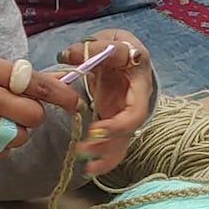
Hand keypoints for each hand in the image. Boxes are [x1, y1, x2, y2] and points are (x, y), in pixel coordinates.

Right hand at [0, 55, 80, 164]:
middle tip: (19, 112)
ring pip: (20, 137)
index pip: (33, 81)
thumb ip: (10, 76)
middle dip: (33, 116)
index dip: (60, 94)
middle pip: (33, 114)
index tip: (75, 102)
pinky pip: (1, 152)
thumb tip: (54, 84)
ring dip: (16, 133)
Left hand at [58, 31, 153, 175]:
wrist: (122, 54)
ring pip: (122, 143)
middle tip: (84, 149)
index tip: (96, 130)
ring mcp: (125, 116)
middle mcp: (136, 104)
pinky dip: (103, 159)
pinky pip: (113, 145)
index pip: (135, 112)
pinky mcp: (115, 124)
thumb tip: (68, 55)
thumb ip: (92, 46)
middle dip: (107, 145)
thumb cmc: (118, 47)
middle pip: (128, 133)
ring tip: (86, 167)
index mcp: (140, 84)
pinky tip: (89, 169)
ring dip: (105, 157)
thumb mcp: (110, 39)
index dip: (118, 125)